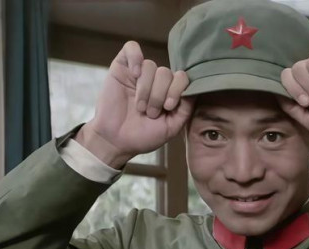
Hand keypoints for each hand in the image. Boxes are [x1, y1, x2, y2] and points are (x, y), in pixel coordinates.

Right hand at [76, 41, 193, 167]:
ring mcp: (139, 73)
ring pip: (150, 65)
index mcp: (169, 92)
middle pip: (166, 72)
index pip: (182, 78)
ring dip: (146, 89)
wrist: (116, 141)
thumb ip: (185, 109)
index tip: (168, 107)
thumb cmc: (143, 136)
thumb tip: (193, 89)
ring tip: (139, 106)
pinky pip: (131, 48)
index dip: (177, 90)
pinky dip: (135, 58)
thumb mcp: (171, 127)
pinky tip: (134, 75)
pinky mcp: (121, 67)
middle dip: (159, 95)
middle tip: (150, 113)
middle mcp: (156, 80)